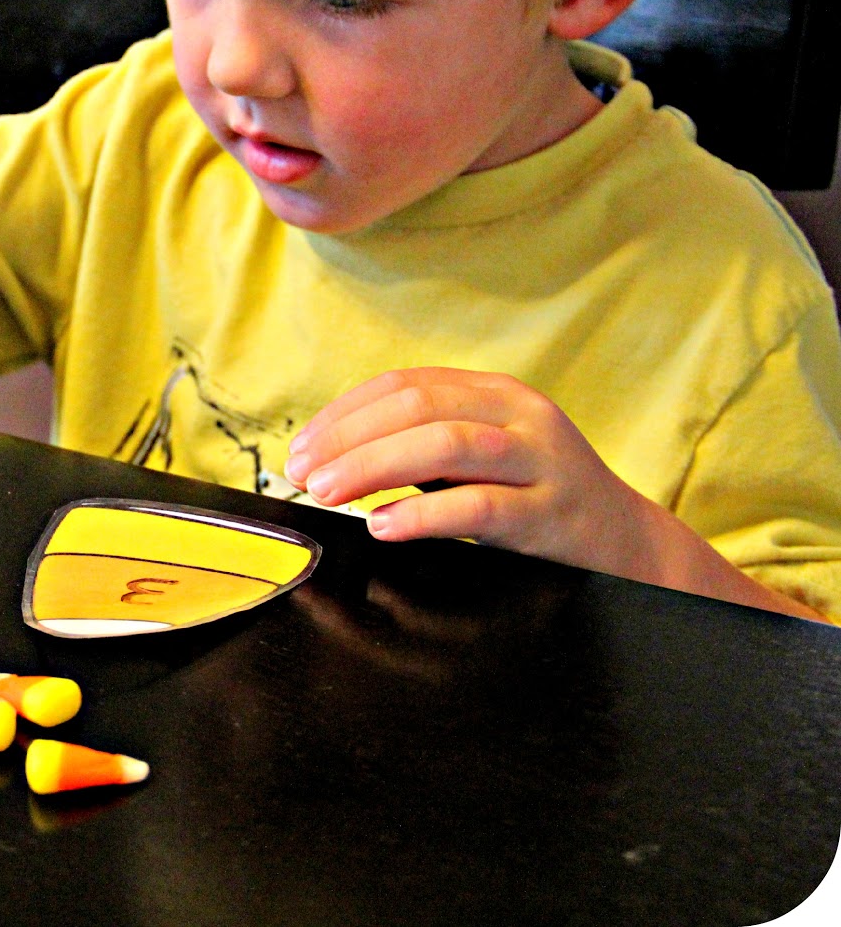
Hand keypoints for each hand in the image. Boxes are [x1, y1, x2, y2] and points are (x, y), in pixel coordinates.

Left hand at [282, 368, 653, 574]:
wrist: (631, 547)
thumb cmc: (537, 500)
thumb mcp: (485, 457)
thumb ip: (427, 444)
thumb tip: (332, 457)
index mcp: (496, 393)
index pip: (404, 385)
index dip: (343, 413)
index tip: (301, 447)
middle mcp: (520, 417)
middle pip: (419, 408)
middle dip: (348, 438)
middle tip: (302, 473)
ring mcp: (541, 462)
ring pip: (447, 445)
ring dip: (374, 465)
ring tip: (327, 491)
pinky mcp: (552, 515)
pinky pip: (480, 506)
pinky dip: (423, 513)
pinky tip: (383, 525)